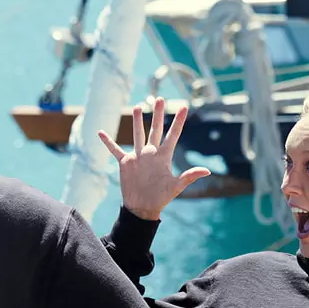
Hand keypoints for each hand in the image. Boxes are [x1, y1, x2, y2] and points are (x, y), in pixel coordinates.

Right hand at [98, 96, 209, 220]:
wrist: (142, 208)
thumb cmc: (160, 198)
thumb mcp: (176, 186)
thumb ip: (189, 176)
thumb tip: (207, 171)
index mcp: (164, 156)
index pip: (173, 135)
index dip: (179, 121)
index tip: (185, 107)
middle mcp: (151, 153)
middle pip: (155, 129)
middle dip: (158, 114)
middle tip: (160, 99)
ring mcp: (138, 157)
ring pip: (137, 135)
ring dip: (137, 121)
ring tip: (138, 107)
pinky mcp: (126, 163)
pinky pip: (116, 150)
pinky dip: (108, 142)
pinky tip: (100, 133)